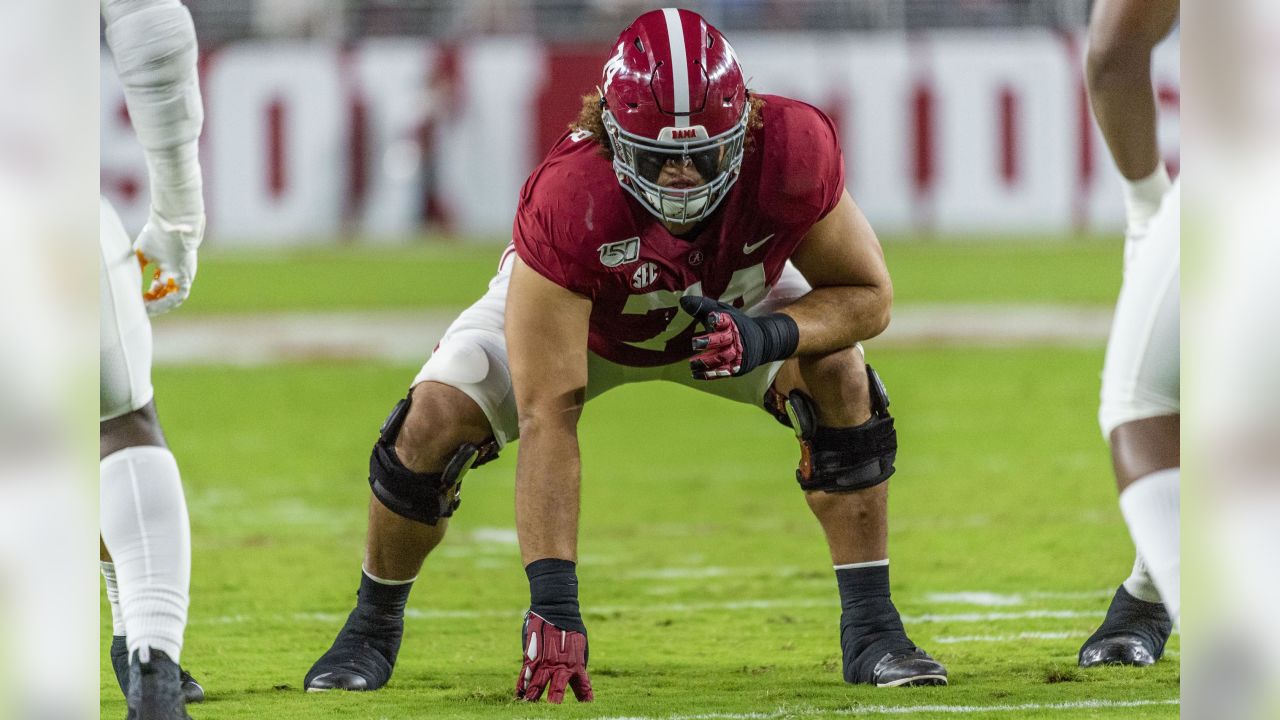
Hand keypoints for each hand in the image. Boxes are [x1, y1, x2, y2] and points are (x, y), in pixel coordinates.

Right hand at [134, 209, 203, 315]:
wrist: (170, 226)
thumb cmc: (155, 235)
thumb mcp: (141, 253)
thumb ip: (133, 264)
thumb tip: (115, 273)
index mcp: (169, 267)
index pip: (161, 286)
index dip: (151, 295)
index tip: (139, 300)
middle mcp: (179, 273)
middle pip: (168, 295)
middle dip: (155, 303)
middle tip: (142, 309)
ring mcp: (184, 275)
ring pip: (174, 298)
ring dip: (160, 305)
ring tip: (146, 309)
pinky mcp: (186, 276)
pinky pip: (178, 295)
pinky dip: (166, 300)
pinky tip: (153, 304)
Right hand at [515, 612, 593, 702]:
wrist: (556, 609)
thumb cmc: (571, 625)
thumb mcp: (581, 643)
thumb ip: (579, 659)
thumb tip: (578, 671)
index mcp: (576, 663)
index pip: (583, 686)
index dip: (585, 697)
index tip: (587, 706)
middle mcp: (561, 665)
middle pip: (558, 689)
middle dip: (555, 702)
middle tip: (554, 711)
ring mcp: (545, 661)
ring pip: (538, 684)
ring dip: (533, 696)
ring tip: (529, 705)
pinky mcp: (532, 655)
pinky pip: (526, 674)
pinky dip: (521, 685)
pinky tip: (519, 694)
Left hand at [679, 295, 797, 379]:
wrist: (762, 341)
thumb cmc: (735, 324)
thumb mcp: (722, 312)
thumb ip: (703, 307)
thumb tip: (682, 301)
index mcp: (731, 323)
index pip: (725, 320)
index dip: (718, 319)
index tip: (710, 318)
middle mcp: (734, 338)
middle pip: (723, 340)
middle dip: (709, 342)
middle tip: (695, 343)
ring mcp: (736, 354)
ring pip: (721, 358)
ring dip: (706, 362)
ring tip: (692, 363)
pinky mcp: (736, 366)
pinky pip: (722, 372)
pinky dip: (709, 374)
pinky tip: (695, 374)